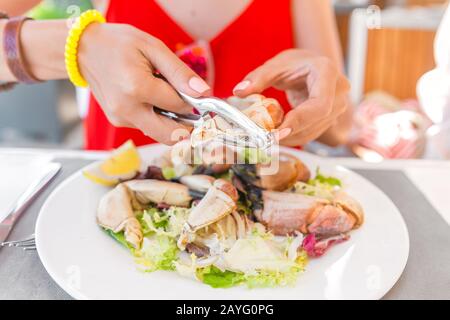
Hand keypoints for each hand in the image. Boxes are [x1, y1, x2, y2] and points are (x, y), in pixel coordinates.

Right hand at [78, 23, 210, 144]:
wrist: (85, 49)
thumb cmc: (119, 44)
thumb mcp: (153, 48)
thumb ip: (180, 73)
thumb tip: (203, 93)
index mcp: (136, 88)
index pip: (180, 107)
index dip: (194, 102)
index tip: (198, 94)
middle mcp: (127, 109)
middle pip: (170, 136)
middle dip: (187, 125)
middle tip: (191, 107)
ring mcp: (121, 118)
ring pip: (160, 133)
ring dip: (171, 120)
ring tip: (163, 94)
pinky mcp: (118, 121)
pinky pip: (148, 126)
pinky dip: (156, 116)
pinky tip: (150, 98)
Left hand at [233, 49, 349, 145]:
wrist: (311, 66)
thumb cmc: (294, 63)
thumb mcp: (276, 65)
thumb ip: (258, 77)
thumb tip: (239, 91)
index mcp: (327, 72)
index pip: (319, 104)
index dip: (300, 120)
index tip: (277, 132)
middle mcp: (339, 90)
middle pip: (318, 120)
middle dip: (291, 133)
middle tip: (266, 141)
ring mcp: (338, 106)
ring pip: (315, 130)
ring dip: (291, 139)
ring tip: (267, 140)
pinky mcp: (331, 118)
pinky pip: (313, 132)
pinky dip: (295, 138)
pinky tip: (278, 138)